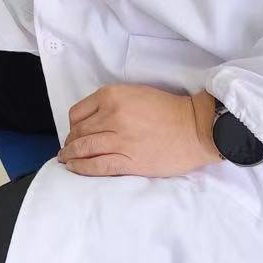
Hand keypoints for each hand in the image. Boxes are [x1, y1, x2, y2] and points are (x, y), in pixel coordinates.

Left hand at [58, 86, 219, 177]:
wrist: (196, 128)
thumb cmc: (169, 110)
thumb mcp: (135, 94)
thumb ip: (111, 103)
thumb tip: (92, 120)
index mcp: (112, 96)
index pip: (78, 113)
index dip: (72, 125)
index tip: (73, 132)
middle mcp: (112, 115)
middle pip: (79, 132)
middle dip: (70, 142)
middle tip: (68, 149)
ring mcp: (120, 139)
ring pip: (84, 148)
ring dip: (71, 155)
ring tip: (66, 160)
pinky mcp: (129, 160)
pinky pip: (98, 165)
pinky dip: (82, 168)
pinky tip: (75, 169)